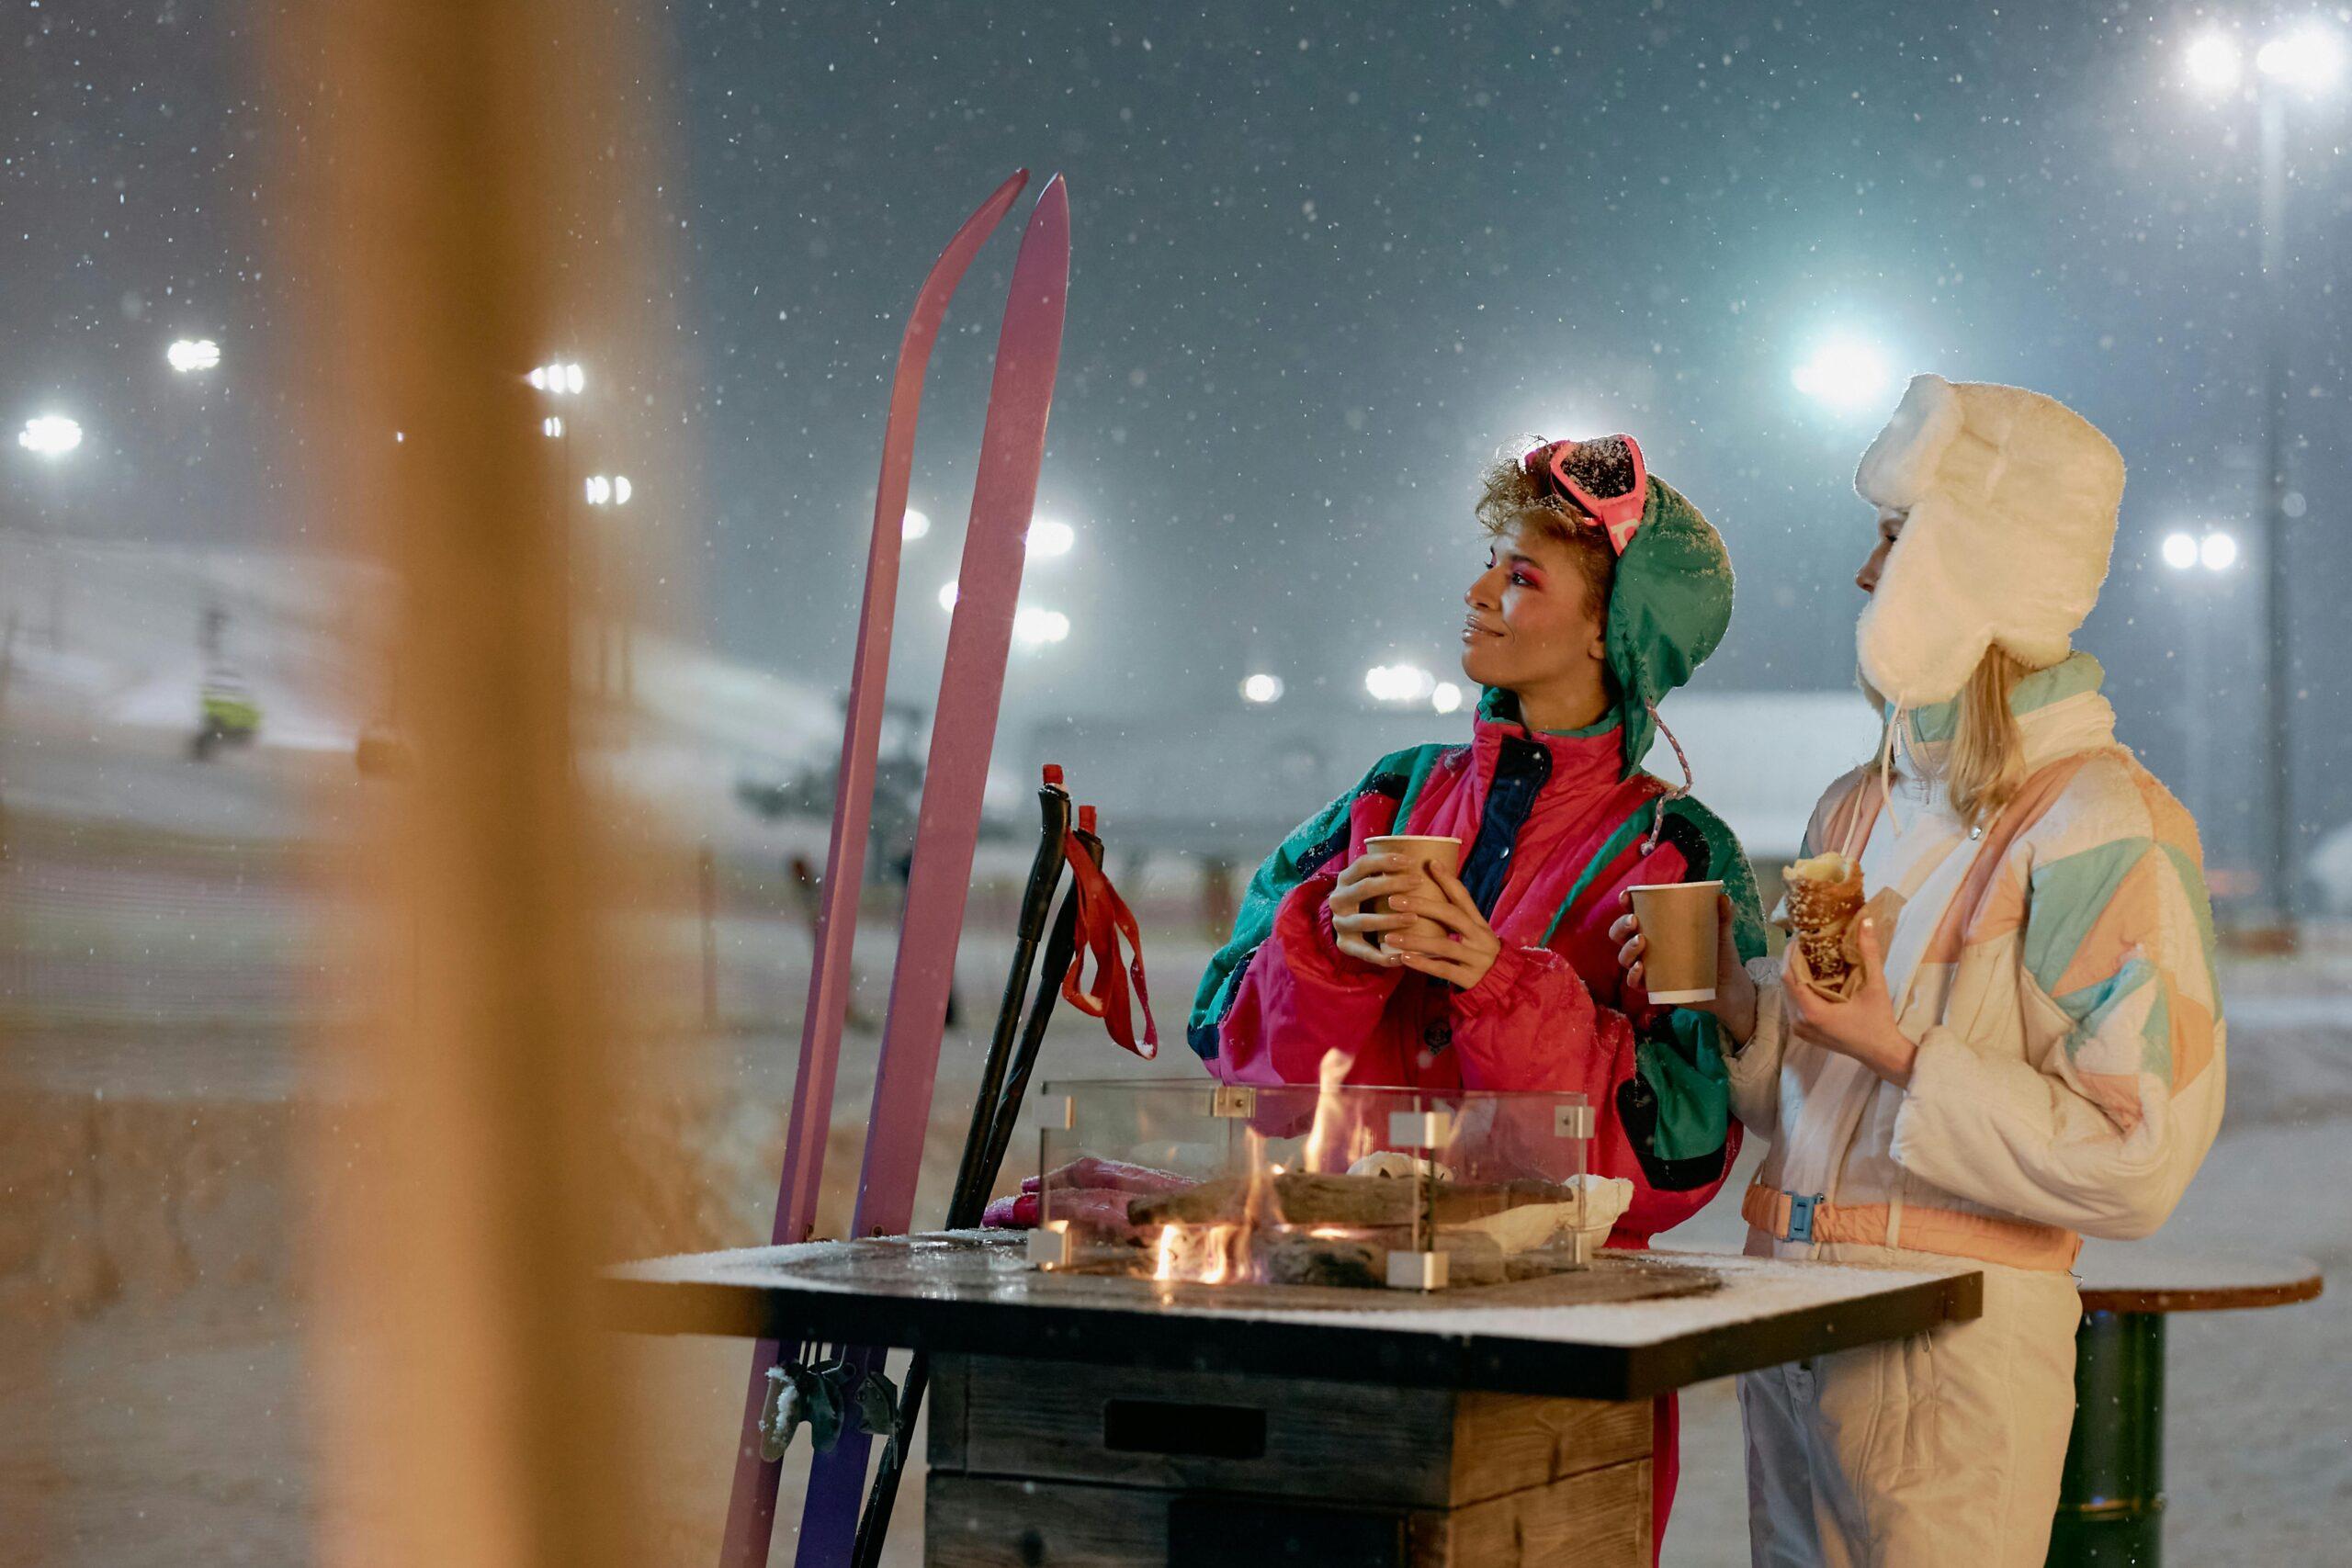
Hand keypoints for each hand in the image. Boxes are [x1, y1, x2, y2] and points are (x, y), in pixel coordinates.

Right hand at [1326, 851, 1423, 967]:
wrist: (1349, 927)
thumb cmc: (1372, 900)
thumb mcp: (1373, 884)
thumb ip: (1390, 874)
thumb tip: (1431, 860)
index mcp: (1345, 879)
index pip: (1363, 864)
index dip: (1385, 860)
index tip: (1411, 861)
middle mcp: (1338, 899)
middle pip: (1364, 888)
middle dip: (1392, 884)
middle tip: (1418, 882)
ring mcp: (1340, 923)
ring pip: (1364, 921)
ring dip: (1389, 919)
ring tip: (1414, 918)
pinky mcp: (1345, 945)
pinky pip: (1364, 952)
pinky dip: (1382, 956)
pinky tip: (1401, 957)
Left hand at [1386, 866, 1502, 989]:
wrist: (1500, 985)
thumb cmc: (1477, 954)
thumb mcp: (1473, 933)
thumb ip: (1455, 917)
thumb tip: (1429, 891)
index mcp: (1480, 923)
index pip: (1463, 896)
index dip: (1447, 879)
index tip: (1429, 862)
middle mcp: (1481, 937)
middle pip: (1452, 915)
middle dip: (1422, 906)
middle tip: (1394, 900)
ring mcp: (1476, 958)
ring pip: (1443, 945)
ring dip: (1415, 940)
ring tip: (1390, 936)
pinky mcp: (1470, 978)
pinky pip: (1443, 970)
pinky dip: (1423, 963)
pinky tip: (1404, 958)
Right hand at [1609, 890, 1755, 1044]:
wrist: (1730, 988)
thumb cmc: (1720, 955)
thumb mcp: (1721, 932)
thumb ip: (1724, 914)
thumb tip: (1725, 898)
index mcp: (1658, 927)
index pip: (1634, 912)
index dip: (1625, 903)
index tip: (1626, 897)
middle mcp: (1648, 946)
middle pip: (1620, 934)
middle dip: (1621, 926)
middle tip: (1634, 921)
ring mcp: (1649, 967)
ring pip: (1625, 958)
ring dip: (1627, 948)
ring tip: (1640, 942)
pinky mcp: (1654, 987)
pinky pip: (1634, 983)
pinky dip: (1633, 975)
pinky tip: (1640, 967)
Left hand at [1781, 912, 1915, 1084]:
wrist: (1881, 1052)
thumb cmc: (1879, 1020)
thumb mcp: (1875, 985)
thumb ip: (1869, 952)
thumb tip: (1865, 921)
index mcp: (1812, 1012)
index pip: (1789, 976)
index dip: (1791, 953)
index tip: (1800, 936)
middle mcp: (1799, 1022)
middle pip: (1786, 983)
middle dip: (1793, 960)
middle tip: (1805, 941)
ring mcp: (1798, 1029)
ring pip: (1787, 993)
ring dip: (1794, 974)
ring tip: (1808, 955)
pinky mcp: (1802, 1032)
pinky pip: (1793, 1003)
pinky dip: (1799, 988)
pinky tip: (1811, 976)